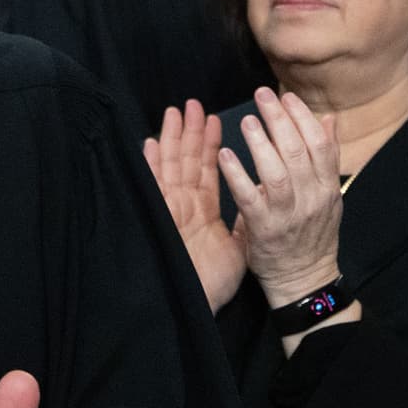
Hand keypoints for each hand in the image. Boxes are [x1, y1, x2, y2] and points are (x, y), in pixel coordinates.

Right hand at [144, 101, 245, 310]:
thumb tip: (257, 202)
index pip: (208, 170)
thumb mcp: (238, 246)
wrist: (198, 303)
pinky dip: (151, 165)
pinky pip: (157, 187)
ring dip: (173, 139)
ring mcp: (172, 210)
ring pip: (172, 166)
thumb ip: (245, 221)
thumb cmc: (215, 281)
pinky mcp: (162, 217)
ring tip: (175, 111)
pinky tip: (150, 143)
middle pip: (188, 161)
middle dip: (191, 132)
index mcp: (202, 210)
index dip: (211, 144)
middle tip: (194, 104)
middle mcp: (185, 205)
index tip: (215, 120)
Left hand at [219, 89, 342, 306]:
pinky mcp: (264, 229)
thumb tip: (328, 118)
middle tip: (263, 95)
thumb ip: (326, 156)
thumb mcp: (328, 194)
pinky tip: (225, 155)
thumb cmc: (312, 232)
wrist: (304, 279)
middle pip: (298, 152)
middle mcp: (312, 198)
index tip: (287, 96)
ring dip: (261, 143)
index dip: (303, 117)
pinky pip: (250, 198)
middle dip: (280, 119)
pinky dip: (237, 175)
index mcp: (327, 187)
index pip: (320, 144)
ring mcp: (288, 214)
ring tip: (247, 120)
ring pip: (277, 173)